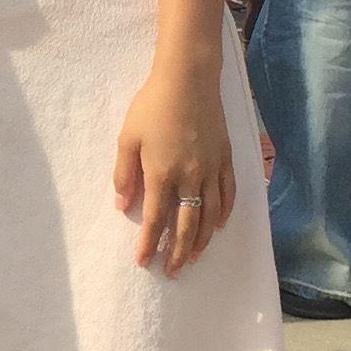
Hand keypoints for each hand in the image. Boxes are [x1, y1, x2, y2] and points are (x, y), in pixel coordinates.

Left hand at [114, 63, 234, 275]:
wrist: (188, 79)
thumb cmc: (152, 105)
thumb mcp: (128, 138)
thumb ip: (124, 174)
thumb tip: (122, 205)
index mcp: (162, 174)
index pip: (154, 220)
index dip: (148, 244)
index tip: (143, 262)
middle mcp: (190, 178)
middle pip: (186, 225)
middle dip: (178, 252)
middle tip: (173, 271)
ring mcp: (211, 169)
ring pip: (209, 215)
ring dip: (201, 240)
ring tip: (194, 257)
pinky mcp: (226, 158)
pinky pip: (228, 194)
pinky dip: (223, 214)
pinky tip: (218, 227)